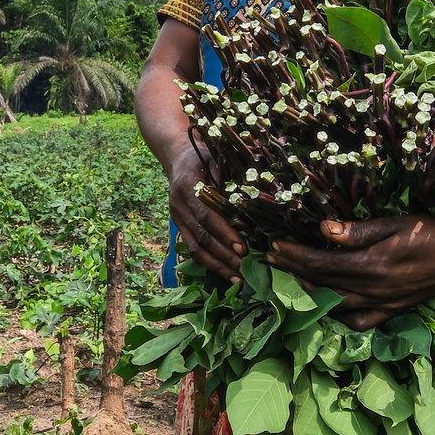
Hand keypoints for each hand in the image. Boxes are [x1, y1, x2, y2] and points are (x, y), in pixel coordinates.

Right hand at [167, 147, 245, 283]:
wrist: (178, 157)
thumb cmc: (204, 155)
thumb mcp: (217, 157)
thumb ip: (231, 177)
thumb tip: (256, 196)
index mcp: (187, 186)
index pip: (207, 215)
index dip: (224, 233)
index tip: (243, 247)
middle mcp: (179, 205)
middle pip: (201, 236)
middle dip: (224, 255)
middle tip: (245, 268)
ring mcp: (177, 218)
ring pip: (195, 248)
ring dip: (217, 265)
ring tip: (238, 278)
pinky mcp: (180, 227)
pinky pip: (193, 249)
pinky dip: (210, 263)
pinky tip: (227, 273)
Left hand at [266, 214, 434, 330]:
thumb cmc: (432, 232)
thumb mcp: (396, 223)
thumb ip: (358, 231)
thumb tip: (323, 230)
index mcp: (372, 265)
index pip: (320, 263)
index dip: (294, 255)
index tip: (274, 246)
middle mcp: (374, 289)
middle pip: (322, 284)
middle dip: (293, 272)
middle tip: (271, 262)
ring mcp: (383, 304)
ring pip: (335, 304)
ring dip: (309, 292)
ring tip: (290, 279)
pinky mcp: (393, 311)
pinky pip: (358, 321)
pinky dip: (338, 316)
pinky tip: (326, 307)